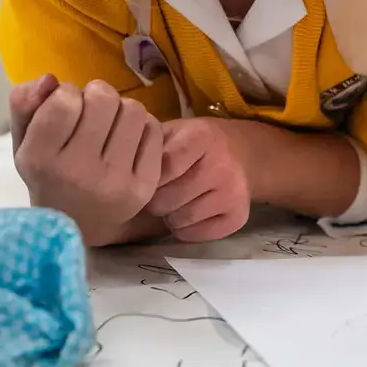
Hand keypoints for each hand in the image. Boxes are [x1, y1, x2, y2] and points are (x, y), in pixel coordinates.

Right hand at [10, 76, 163, 244]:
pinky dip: (142, 127)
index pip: (64, 100)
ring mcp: (116, 182)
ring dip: (121, 109)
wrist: (77, 226)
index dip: (66, 93)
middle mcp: (78, 173)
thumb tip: (50, 78)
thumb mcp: (24, 141)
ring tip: (109, 126)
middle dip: (97, 96)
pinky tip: (127, 142)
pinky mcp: (145, 187)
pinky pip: (154, 130)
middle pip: (104, 98)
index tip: (65, 107)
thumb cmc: (48, 175)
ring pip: (133, 109)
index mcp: (41, 160)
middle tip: (91, 112)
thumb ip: (25, 103)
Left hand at [146, 118, 251, 241]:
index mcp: (203, 137)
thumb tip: (122, 170)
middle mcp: (223, 166)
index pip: (165, 165)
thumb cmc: (197, 143)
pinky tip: (189, 211)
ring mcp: (233, 194)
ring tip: (174, 201)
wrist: (244, 153)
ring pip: (179, 219)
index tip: (145, 176)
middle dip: (156, 198)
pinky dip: (184, 228)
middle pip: (167, 198)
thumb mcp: (175, 132)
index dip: (149, 176)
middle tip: (158, 192)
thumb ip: (150, 146)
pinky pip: (193, 235)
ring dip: (169, 214)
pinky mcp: (238, 218)